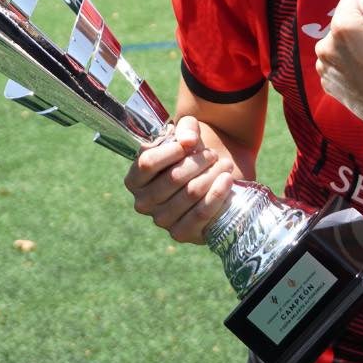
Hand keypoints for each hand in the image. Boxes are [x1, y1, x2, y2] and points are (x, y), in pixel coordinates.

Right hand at [123, 115, 237, 243]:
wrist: (211, 178)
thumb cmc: (192, 154)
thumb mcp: (187, 134)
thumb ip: (186, 129)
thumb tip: (189, 141)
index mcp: (135, 179)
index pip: (147, 163)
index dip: (171, 150)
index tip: (191, 142)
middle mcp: (143, 202)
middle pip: (173, 178)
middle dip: (198, 162)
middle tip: (213, 155)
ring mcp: (161, 220)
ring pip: (191, 193)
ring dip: (212, 175)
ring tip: (225, 164)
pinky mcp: (182, 233)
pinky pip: (201, 213)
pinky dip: (218, 194)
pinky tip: (227, 181)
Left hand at [314, 0, 362, 130]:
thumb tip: (361, 0)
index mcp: (340, 25)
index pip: (350, 3)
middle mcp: (325, 45)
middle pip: (341, 25)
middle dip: (356, 31)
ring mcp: (324, 66)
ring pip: (337, 45)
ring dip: (349, 50)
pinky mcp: (326, 83)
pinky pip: (335, 65)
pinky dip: (346, 68)